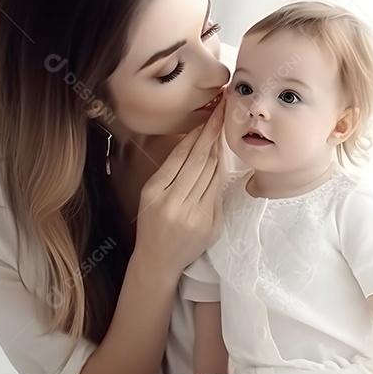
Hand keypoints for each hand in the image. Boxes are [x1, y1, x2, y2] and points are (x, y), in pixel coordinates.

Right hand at [136, 92, 228, 272]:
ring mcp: (195, 216)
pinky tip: (220, 159)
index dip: (198, 133)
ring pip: (212, 174)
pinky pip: (218, 191)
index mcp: (155, 193)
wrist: (158, 261)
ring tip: (222, 131)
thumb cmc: (152, 224)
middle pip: (200, 161)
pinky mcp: (211, 225)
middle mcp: (175, 204)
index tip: (209, 115)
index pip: (181, 156)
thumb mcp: (149, 195)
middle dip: (213, 134)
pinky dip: (220, 173)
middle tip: (223, 112)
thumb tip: (194, 143)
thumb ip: (169, 171)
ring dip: (219, 150)